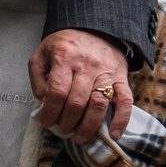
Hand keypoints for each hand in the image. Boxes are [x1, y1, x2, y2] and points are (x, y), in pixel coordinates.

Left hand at [32, 27, 133, 145]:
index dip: (51, 111)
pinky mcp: (121, 77)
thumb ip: (39, 79)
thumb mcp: (42, 56)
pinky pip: (126, 101)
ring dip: (89, 125)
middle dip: (67, 121)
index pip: (57, 91)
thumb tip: (45, 102)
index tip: (47, 122)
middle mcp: (87, 65)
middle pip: (77, 101)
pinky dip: (122, 119)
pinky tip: (114, 134)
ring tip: (80, 138)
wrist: (93, 29)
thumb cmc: (63, 46)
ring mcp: (106, 72)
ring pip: (99, 103)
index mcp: (65, 57)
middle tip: (62, 130)